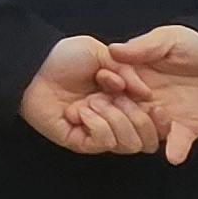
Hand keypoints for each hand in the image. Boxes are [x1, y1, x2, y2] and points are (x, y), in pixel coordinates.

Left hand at [18, 33, 156, 154]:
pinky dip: (98, 125)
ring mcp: (98, 133)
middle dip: (139, 118)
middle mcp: (115, 120)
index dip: (161, 119)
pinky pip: (103, 143)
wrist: (36, 64)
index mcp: (124, 101)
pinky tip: (82, 110)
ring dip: (116, 120)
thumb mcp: (103, 54)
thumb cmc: (66, 56)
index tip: (157, 105)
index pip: (153, 122)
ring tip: (96, 101)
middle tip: (120, 98)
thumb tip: (147, 95)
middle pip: (146, 140)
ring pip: (128, 144)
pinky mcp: (80, 142)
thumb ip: (128, 72)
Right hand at [95, 25, 197, 163]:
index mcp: (137, 75)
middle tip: (131, 113)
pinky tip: (174, 153)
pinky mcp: (187, 129)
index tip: (113, 90)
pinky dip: (175, 150)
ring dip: (149, 132)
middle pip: (126, 114)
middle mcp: (146, 98)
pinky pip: (177, 144)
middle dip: (124, 117)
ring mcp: (166, 115)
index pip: (114, 88)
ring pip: (147, 133)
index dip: (110, 91)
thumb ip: (143, 46)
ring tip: (160, 121)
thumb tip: (113, 50)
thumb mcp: (169, 38)